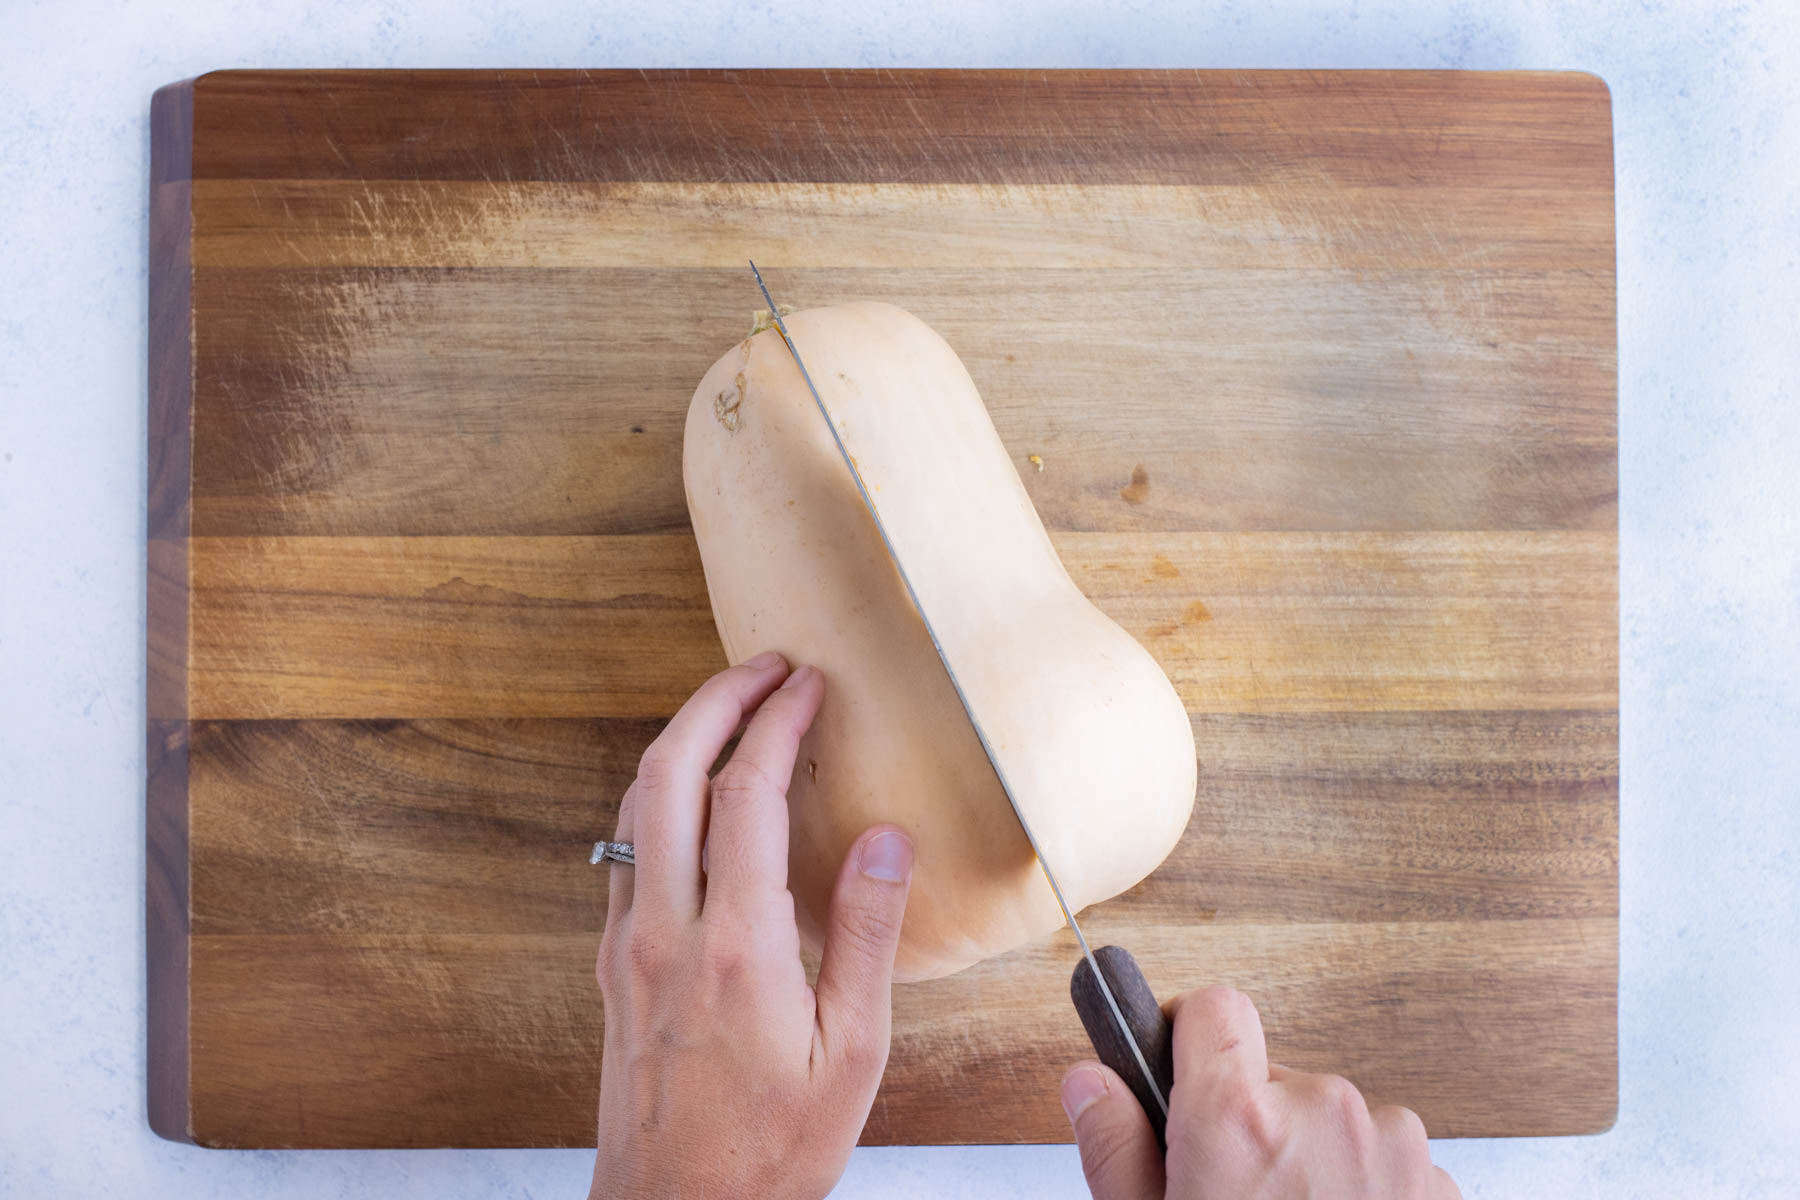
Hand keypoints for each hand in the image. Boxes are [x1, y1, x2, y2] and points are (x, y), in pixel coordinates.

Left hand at [591, 652, 915, 1199]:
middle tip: (765, 667)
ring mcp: (626, 944)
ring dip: (681, 739)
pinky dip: (659, 792)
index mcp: (736, 949)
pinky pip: (626, 848)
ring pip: (635, 803)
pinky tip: (694, 793)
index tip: (810, 686)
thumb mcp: (851, 1055)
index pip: (747, 796)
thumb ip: (868, 936)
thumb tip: (888, 838)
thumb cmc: (769, 1152)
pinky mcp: (610, 963)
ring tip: (733, 708)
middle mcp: (665, 932)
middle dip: (715, 700)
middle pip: (668, 771)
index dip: (779, 723)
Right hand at [1062, 987, 1460, 1198]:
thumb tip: (1091, 1082)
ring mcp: (1392, 1146)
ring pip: (1331, 1120)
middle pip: (1272, 1077)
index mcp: (1238, 1120)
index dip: (1188, 1038)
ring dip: (1310, 1161)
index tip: (1180, 1073)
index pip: (1213, 1008)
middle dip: (1250, 1123)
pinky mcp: (1438, 1183)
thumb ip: (1115, 1150)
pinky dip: (1361, 1192)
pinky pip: (1383, 1161)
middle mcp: (1323, 1112)